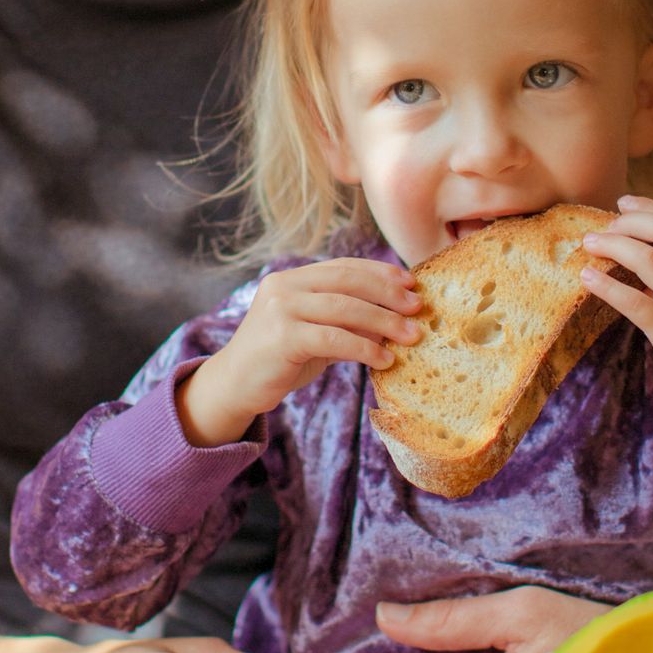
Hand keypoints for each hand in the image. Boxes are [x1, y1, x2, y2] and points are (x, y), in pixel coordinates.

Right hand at [178, 259, 422, 445]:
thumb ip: (346, 322)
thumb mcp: (315, 333)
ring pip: (344, 308)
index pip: (344, 267)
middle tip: (418, 308)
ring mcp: (280, 310)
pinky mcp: (282, 337)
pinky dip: (364, 348)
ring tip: (411, 336)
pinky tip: (384, 360)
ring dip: (384, 321)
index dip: (380, 272)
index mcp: (292, 278)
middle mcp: (284, 286)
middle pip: (348, 282)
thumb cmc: (279, 359)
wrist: (234, 386)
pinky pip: (333, 339)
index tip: (411, 283)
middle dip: (388, 294)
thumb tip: (395, 319)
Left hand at [581, 195, 652, 410]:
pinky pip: (633, 303)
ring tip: (591, 243)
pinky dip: (607, 286)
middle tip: (605, 227)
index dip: (649, 209)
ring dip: (613, 245)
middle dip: (630, 222)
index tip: (624, 203)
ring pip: (647, 260)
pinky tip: (588, 277)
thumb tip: (651, 252)